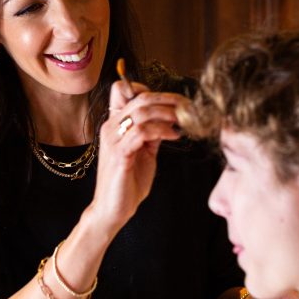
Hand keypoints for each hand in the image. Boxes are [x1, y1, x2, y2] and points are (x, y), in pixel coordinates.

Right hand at [87, 81, 187, 231]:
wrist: (113, 209)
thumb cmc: (128, 181)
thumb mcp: (145, 151)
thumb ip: (153, 133)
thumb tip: (171, 118)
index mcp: (114, 124)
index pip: (122, 89)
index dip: (149, 90)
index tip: (172, 102)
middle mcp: (111, 127)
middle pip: (139, 97)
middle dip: (168, 99)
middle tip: (187, 108)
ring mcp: (113, 140)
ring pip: (141, 112)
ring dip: (167, 114)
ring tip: (183, 122)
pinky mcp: (120, 154)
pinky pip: (142, 132)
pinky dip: (161, 130)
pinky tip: (174, 136)